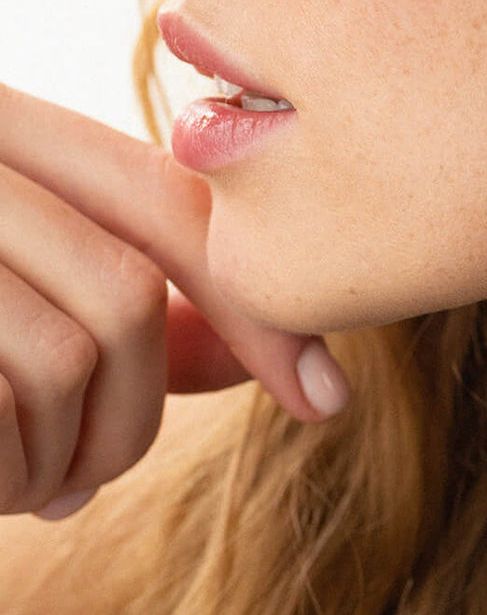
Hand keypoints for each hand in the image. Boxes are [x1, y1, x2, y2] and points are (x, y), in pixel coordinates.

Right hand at [0, 80, 349, 520]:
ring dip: (72, 456)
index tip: (327, 399)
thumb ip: (137, 309)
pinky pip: (4, 408)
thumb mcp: (22, 303)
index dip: (257, 308)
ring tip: (27, 488)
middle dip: (137, 413)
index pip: (168, 200)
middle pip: (130, 285)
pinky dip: (13, 476)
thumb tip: (297, 362)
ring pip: (74, 354)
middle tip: (87, 482)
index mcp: (2, 126)